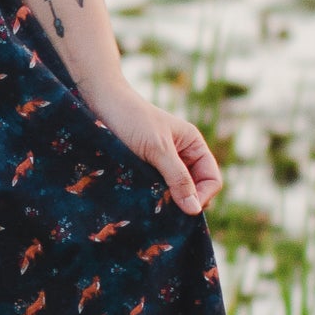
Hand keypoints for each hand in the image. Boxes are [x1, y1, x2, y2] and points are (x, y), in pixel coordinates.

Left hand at [82, 81, 221, 215]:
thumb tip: (194, 210)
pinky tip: (142, 202)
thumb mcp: (158, 149)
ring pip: (174, 192)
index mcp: (194, 145)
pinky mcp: (145, 170)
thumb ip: (178, 178)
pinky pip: (157, 189)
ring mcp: (163, 164)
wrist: (102, 103)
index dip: (203, 196)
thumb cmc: (133, 120)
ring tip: (152, 207)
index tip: (184, 209)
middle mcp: (182, 156)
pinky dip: (153, 198)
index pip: (212, 180)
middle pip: (195, 189)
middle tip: (165, 210)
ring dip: (167, 201)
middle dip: (184, 202)